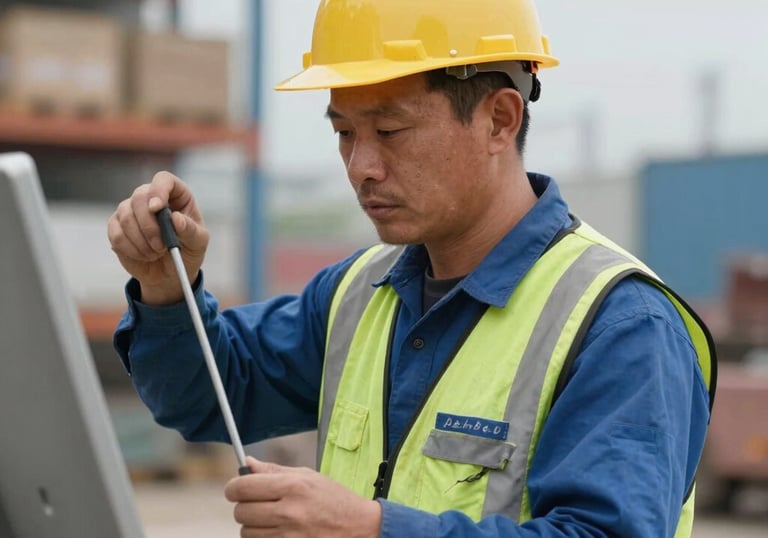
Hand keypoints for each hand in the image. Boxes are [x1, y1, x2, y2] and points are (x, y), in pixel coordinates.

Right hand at [107, 171, 208, 304]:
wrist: (171, 272)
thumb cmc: (188, 251)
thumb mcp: (198, 242)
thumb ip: (190, 230)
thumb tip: (176, 218)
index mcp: (176, 195)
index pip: (163, 179)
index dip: (158, 190)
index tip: (157, 208)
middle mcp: (151, 197)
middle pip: (140, 197)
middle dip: (149, 225)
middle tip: (161, 246)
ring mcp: (131, 210)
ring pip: (126, 216)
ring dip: (141, 241)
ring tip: (156, 253)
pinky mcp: (116, 226)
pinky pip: (116, 234)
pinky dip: (131, 249)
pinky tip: (143, 256)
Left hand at [225, 456, 381, 537]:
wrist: (359, 527)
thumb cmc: (334, 499)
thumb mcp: (308, 476)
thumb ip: (274, 471)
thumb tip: (248, 464)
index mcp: (292, 487)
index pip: (242, 487)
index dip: (234, 487)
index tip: (236, 489)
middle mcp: (288, 512)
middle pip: (241, 512)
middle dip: (245, 507)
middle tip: (258, 504)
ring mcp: (288, 536)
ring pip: (246, 533)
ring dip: (254, 526)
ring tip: (272, 519)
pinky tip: (277, 531)